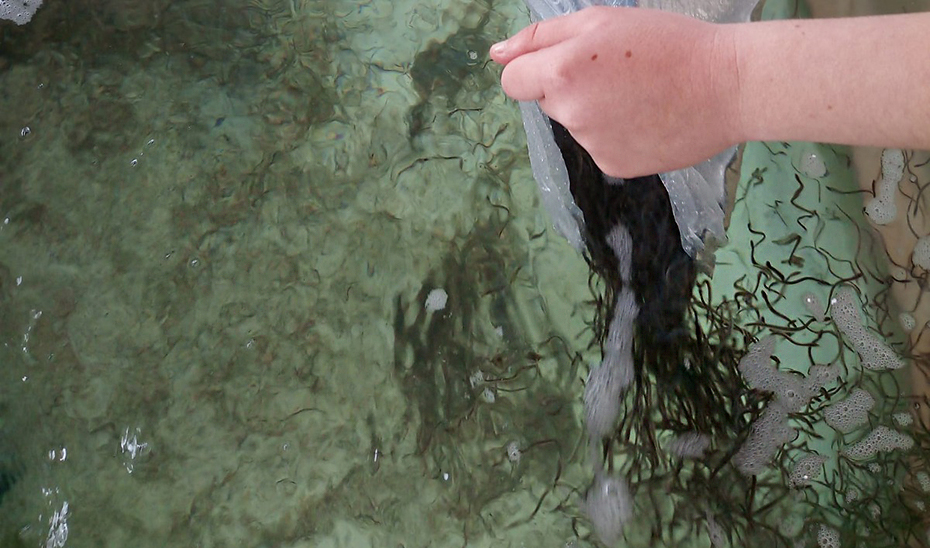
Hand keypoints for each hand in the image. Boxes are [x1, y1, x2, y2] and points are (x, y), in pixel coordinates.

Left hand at [490, 7, 741, 177]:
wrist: (727, 85)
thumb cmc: (667, 43)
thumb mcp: (600, 20)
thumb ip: (540, 38)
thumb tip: (496, 55)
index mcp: (562, 73)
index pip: (513, 81)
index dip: (534, 69)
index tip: (563, 63)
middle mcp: (571, 114)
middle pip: (548, 101)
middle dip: (571, 87)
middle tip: (620, 72)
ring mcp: (592, 144)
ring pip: (575, 124)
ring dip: (595, 110)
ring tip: (640, 94)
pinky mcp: (613, 165)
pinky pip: (599, 145)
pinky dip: (615, 133)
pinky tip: (647, 117)